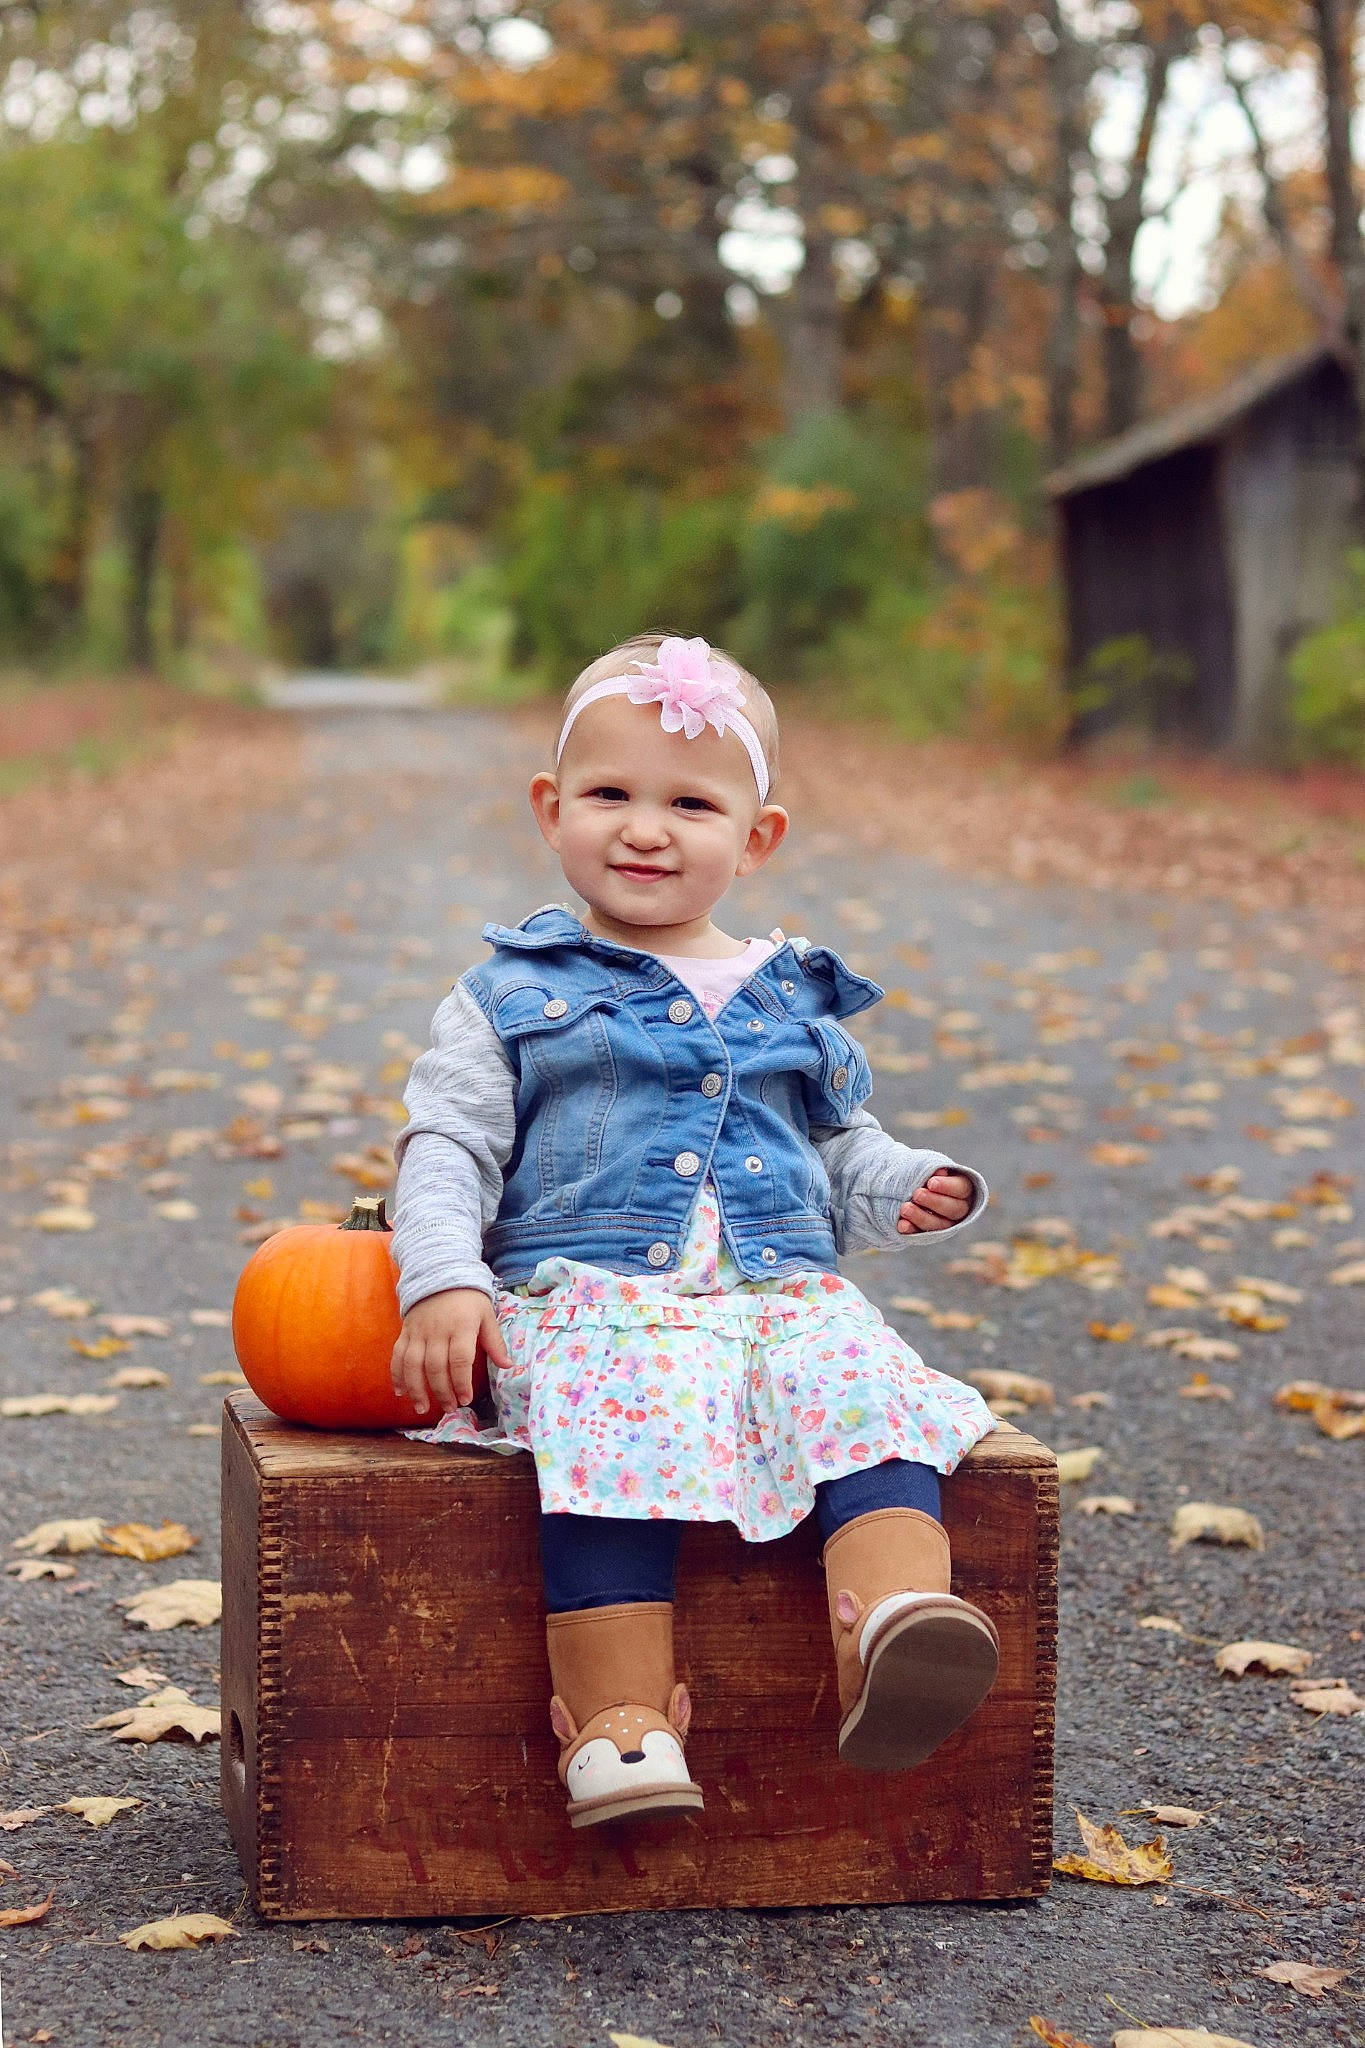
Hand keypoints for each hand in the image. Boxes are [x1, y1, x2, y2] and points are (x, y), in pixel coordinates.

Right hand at [390, 1288, 510, 1416]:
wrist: (440, 1273)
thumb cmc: (468, 1299)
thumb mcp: (487, 1315)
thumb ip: (495, 1342)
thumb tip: (508, 1366)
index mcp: (461, 1327)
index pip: (460, 1360)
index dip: (462, 1382)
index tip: (466, 1399)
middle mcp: (437, 1331)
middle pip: (436, 1367)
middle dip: (442, 1392)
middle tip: (450, 1408)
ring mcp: (418, 1332)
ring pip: (413, 1365)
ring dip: (417, 1389)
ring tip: (423, 1408)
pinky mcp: (405, 1332)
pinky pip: (397, 1356)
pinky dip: (397, 1375)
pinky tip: (401, 1392)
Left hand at [897, 1169, 973, 1234]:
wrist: (908, 1186)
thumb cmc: (923, 1173)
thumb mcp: (928, 1168)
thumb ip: (934, 1170)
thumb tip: (939, 1172)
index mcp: (962, 1189)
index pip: (961, 1189)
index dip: (947, 1187)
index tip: (931, 1183)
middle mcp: (957, 1208)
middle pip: (953, 1208)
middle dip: (934, 1201)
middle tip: (917, 1194)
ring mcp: (944, 1223)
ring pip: (938, 1225)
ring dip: (921, 1217)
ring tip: (905, 1208)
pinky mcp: (928, 1233)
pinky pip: (921, 1234)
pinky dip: (911, 1230)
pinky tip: (902, 1225)